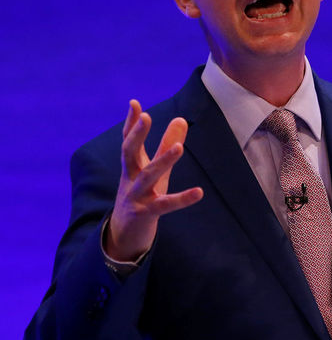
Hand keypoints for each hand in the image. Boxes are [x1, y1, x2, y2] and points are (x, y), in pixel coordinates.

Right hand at [107, 100, 202, 260]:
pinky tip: (199, 192)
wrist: (124, 235)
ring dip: (163, 161)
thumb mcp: (155, 170)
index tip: (134, 103)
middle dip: (136, 135)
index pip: (129, 141)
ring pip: (148, 176)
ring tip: (179, 148)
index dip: (131, 123)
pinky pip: (165, 205)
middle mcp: (130, 179)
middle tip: (146, 116)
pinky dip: (182, 199)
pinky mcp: (146, 214)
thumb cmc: (142, 196)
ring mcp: (136, 197)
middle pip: (129, 153)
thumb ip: (167, 145)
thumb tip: (180, 118)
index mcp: (131, 167)